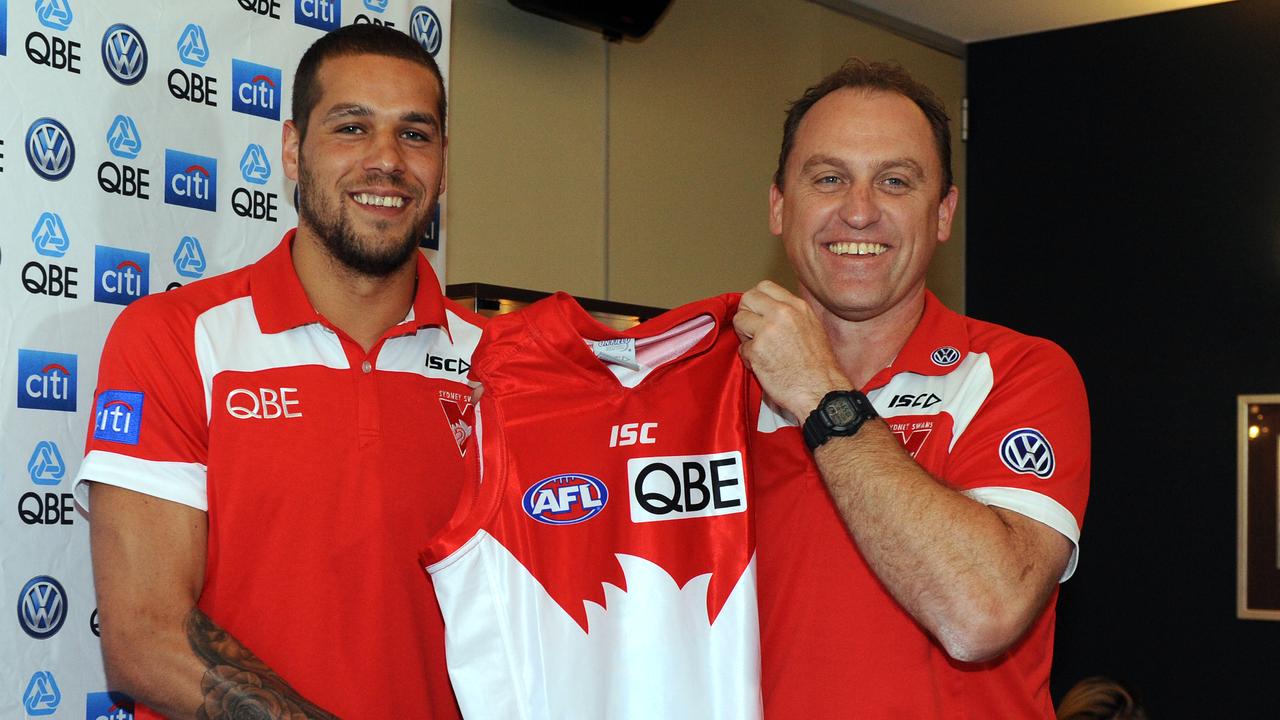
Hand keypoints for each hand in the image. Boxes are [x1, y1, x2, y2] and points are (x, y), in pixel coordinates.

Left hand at [733, 280, 851, 418]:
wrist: (821, 390)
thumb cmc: (819, 365)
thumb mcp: (811, 326)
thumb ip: (790, 314)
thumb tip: (769, 309)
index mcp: (796, 306)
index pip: (764, 286)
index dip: (756, 300)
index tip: (757, 313)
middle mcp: (782, 314)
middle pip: (747, 298)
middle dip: (746, 314)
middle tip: (753, 331)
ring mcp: (768, 331)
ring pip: (739, 321)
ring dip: (744, 336)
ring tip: (759, 349)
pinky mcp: (757, 350)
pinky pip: (741, 348)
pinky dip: (749, 359)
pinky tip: (763, 366)